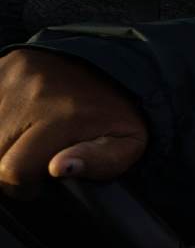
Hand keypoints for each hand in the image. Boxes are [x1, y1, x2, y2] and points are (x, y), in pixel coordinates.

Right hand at [0, 48, 147, 197]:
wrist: (113, 63)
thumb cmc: (116, 112)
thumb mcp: (128, 143)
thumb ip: (99, 163)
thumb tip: (59, 167)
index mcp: (64, 118)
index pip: (14, 171)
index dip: (25, 185)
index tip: (40, 179)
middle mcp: (33, 96)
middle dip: (12, 165)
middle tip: (35, 157)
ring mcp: (13, 80)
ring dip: (4, 142)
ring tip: (29, 137)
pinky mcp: (2, 69)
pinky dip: (0, 121)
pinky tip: (19, 121)